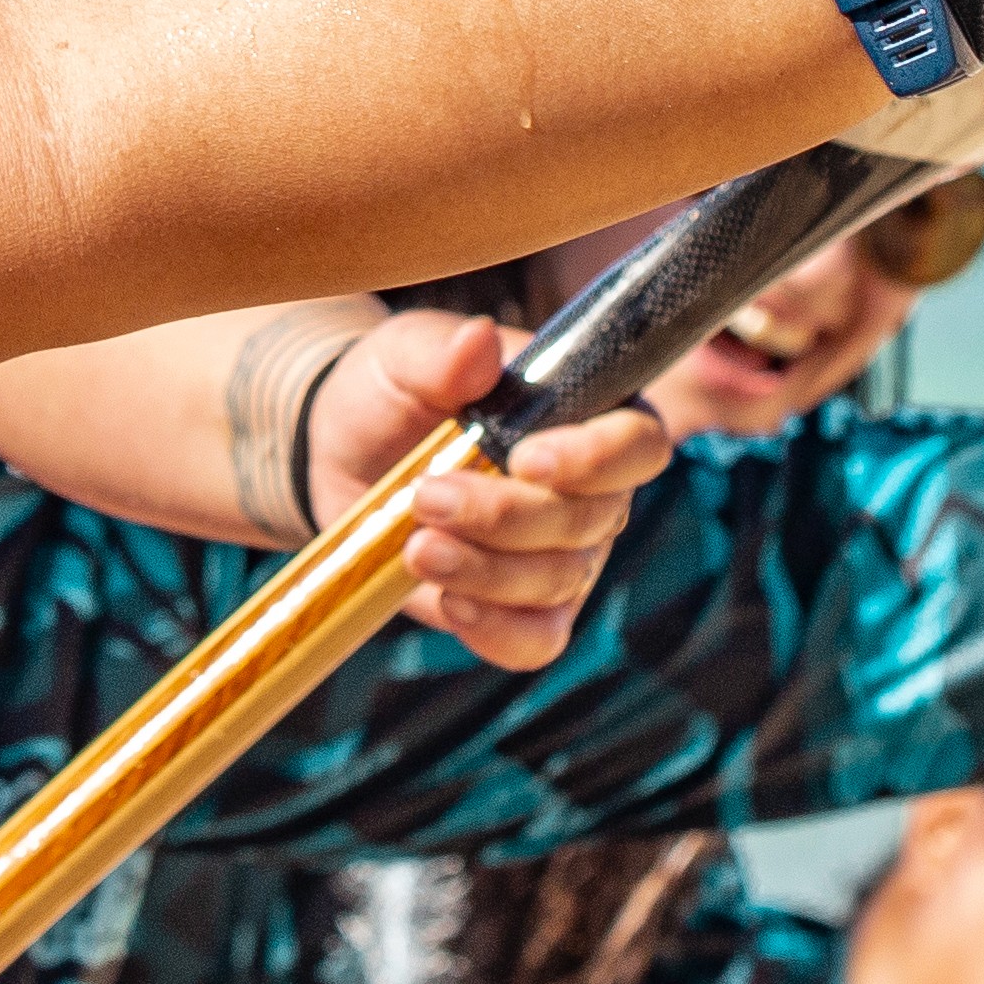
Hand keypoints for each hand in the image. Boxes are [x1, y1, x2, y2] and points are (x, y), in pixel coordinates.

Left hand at [306, 305, 671, 669]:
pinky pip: (536, 641)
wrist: (345, 454)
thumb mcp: (403, 356)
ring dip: (485, 571)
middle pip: (589, 521)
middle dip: (504, 518)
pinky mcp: (525, 609)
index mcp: (590, 414)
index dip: (596, 458)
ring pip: (557, 582)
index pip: (637, 442)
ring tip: (416, 547)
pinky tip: (448, 602)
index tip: (525, 459)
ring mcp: (567, 557)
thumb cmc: (393, 391)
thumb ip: (441, 352)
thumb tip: (478, 343)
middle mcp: (595, 492)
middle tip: (426, 497)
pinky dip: (495, 630)